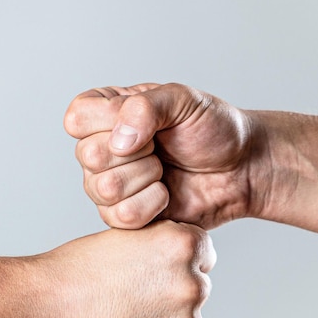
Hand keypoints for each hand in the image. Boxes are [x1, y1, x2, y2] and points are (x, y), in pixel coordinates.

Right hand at [35, 221, 215, 317]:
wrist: (41, 313)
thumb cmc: (75, 272)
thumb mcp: (126, 237)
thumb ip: (163, 248)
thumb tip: (186, 266)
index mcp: (183, 245)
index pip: (204, 254)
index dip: (176, 262)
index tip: (152, 271)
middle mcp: (193, 285)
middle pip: (196, 290)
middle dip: (170, 294)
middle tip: (129, 299)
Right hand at [64, 83, 260, 229]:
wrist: (240, 169)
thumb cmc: (213, 129)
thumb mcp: (183, 100)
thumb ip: (146, 107)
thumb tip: (119, 141)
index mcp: (104, 113)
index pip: (77, 119)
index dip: (112, 124)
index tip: (148, 125)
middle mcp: (98, 149)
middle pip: (89, 156)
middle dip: (137, 153)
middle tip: (161, 149)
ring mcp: (107, 185)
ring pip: (103, 189)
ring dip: (146, 179)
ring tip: (164, 171)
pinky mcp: (123, 216)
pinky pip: (120, 217)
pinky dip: (152, 205)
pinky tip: (166, 194)